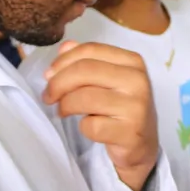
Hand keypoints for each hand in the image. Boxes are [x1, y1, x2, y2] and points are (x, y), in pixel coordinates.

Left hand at [43, 41, 158, 190]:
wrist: (141, 143)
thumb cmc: (120, 107)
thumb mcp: (107, 79)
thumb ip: (87, 60)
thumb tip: (64, 47)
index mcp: (132, 61)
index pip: (91, 50)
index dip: (63, 61)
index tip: (49, 74)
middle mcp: (137, 80)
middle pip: (85, 71)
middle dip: (58, 83)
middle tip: (48, 96)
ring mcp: (136, 106)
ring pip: (85, 97)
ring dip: (65, 105)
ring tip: (63, 111)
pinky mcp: (130, 131)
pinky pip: (91, 125)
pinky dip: (82, 127)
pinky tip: (88, 127)